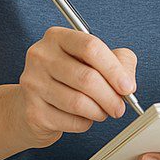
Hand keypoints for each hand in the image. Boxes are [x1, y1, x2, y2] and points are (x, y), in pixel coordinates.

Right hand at [16, 27, 136, 147]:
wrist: (34, 102)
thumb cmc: (69, 77)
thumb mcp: (96, 60)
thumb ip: (118, 62)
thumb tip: (127, 81)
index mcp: (57, 37)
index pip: (90, 47)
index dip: (114, 69)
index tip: (127, 86)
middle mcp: (41, 56)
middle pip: (86, 77)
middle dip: (110, 97)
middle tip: (120, 107)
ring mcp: (33, 83)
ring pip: (78, 102)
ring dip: (99, 111)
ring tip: (103, 111)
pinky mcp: (32, 111)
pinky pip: (70, 121)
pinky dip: (85, 123)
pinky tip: (84, 117)